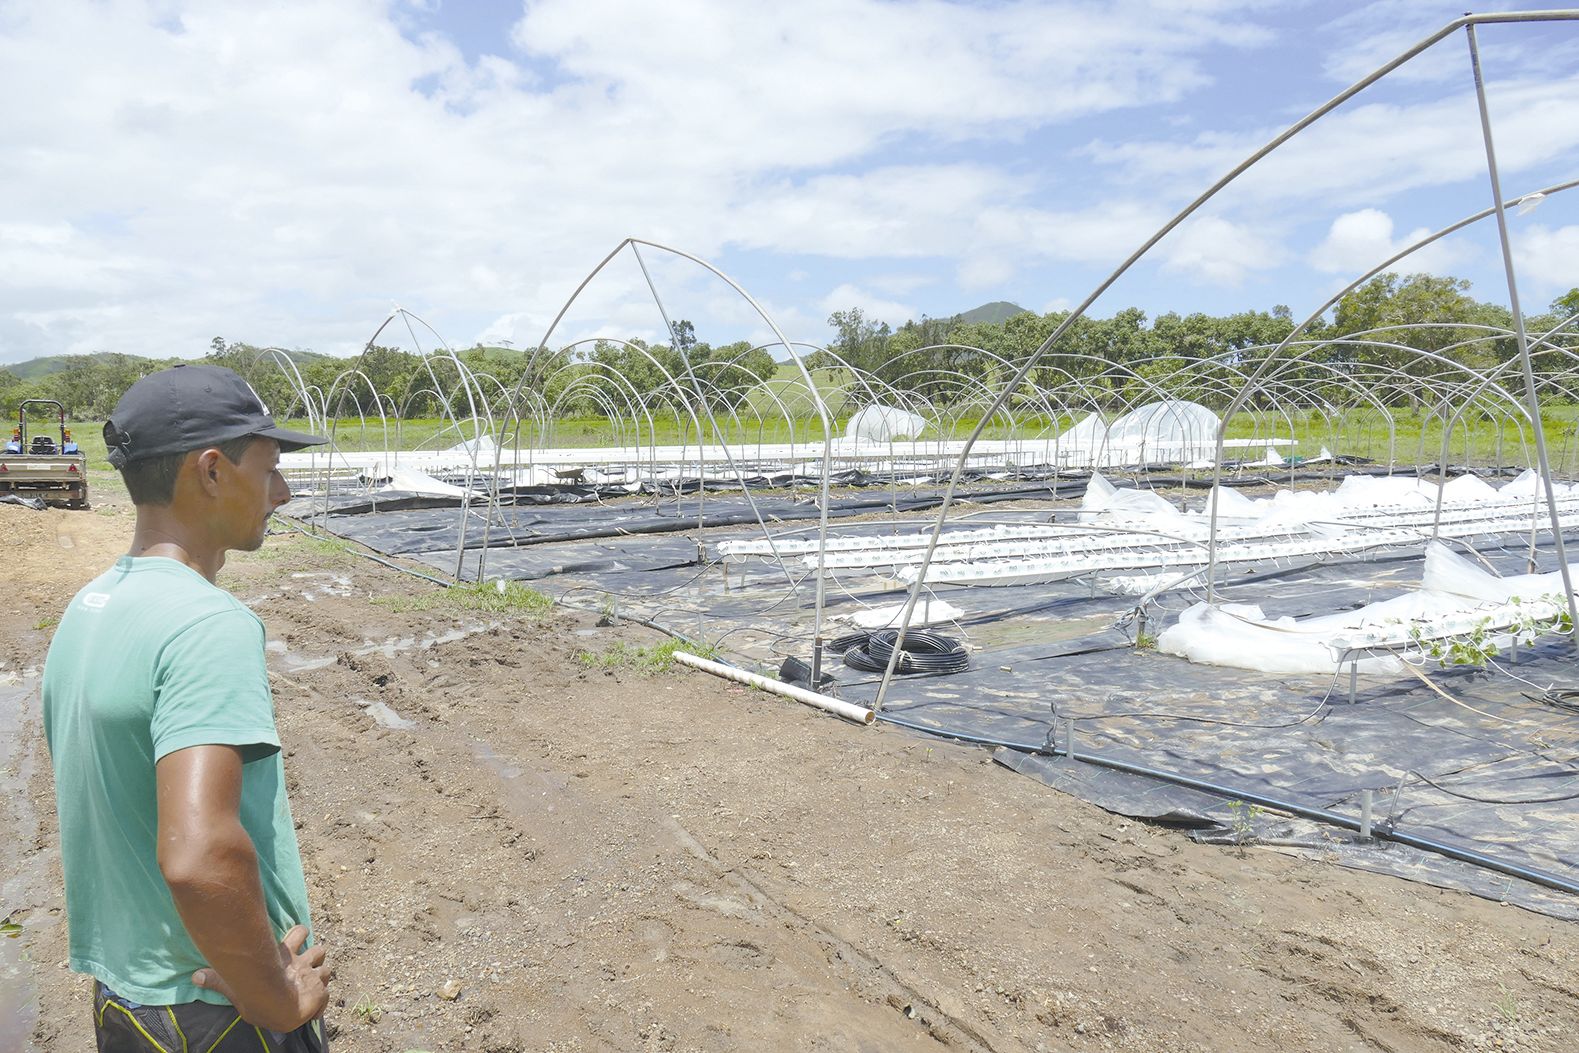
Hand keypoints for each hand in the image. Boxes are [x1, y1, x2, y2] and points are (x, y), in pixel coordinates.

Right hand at [193, 925, 331, 1031]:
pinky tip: (316, 1004)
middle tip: (309, 965)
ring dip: (322, 974)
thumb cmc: (253, 991)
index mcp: (283, 956)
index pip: (297, 934)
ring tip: (315, 981)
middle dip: (316, 956)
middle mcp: (300, 963)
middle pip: (318, 950)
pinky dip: (323, 998)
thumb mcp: (232, 984)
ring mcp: (311, 977)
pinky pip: (327, 993)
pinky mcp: (320, 992)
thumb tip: (194, 977)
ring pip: (326, 968)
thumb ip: (216, 980)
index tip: (298, 936)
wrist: (277, 1002)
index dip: (298, 936)